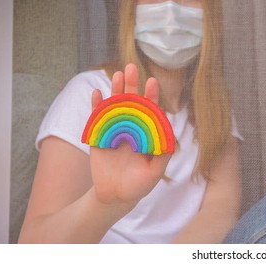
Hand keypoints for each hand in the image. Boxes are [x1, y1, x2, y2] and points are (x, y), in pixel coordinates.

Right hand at [89, 64, 170, 205]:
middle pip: (131, 102)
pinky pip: (96, 118)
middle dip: (132, 85)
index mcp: (145, 133)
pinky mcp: (98, 137)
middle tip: (132, 67)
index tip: (152, 82)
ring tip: (118, 74)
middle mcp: (131, 128)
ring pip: (114, 106)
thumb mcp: (154, 172)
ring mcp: (114, 131)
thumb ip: (162, 155)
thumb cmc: (139, 185)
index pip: (149, 110)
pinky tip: (97, 92)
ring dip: (115, 90)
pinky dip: (96, 105)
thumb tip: (170, 138)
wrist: (115, 197)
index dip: (151, 96)